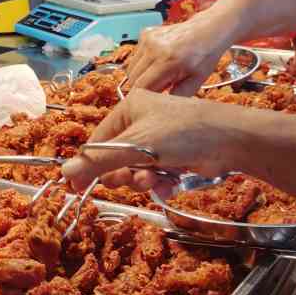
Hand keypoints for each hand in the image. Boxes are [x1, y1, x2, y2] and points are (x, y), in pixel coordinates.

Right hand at [62, 89, 235, 192]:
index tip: (78, 187)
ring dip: (142, 180)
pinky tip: (168, 184)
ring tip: (154, 180)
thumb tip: (65, 173)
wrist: (230, 140)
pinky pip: (155, 175)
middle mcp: (143, 121)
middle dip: (122, 173)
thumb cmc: (183, 132)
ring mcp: (159, 139)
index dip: (88, 164)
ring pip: (136, 169)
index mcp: (130, 107)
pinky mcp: (175, 156)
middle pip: (116, 157)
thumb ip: (100, 162)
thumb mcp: (136, 146)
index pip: (97, 139)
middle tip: (127, 180)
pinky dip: (159, 183)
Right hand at [125, 14, 230, 96]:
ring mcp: (148, 39)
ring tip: (159, 75)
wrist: (207, 30)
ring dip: (141, 76)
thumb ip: (176, 97)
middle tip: (158, 88)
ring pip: (131, 68)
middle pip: (132, 78)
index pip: (141, 87)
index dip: (143, 97)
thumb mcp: (196, 82)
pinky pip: (135, 57)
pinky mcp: (145, 34)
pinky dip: (143, 63)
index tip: (150, 102)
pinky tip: (158, 62)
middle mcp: (155, 48)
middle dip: (142, 87)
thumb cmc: (204, 55)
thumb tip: (158, 108)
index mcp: (168, 61)